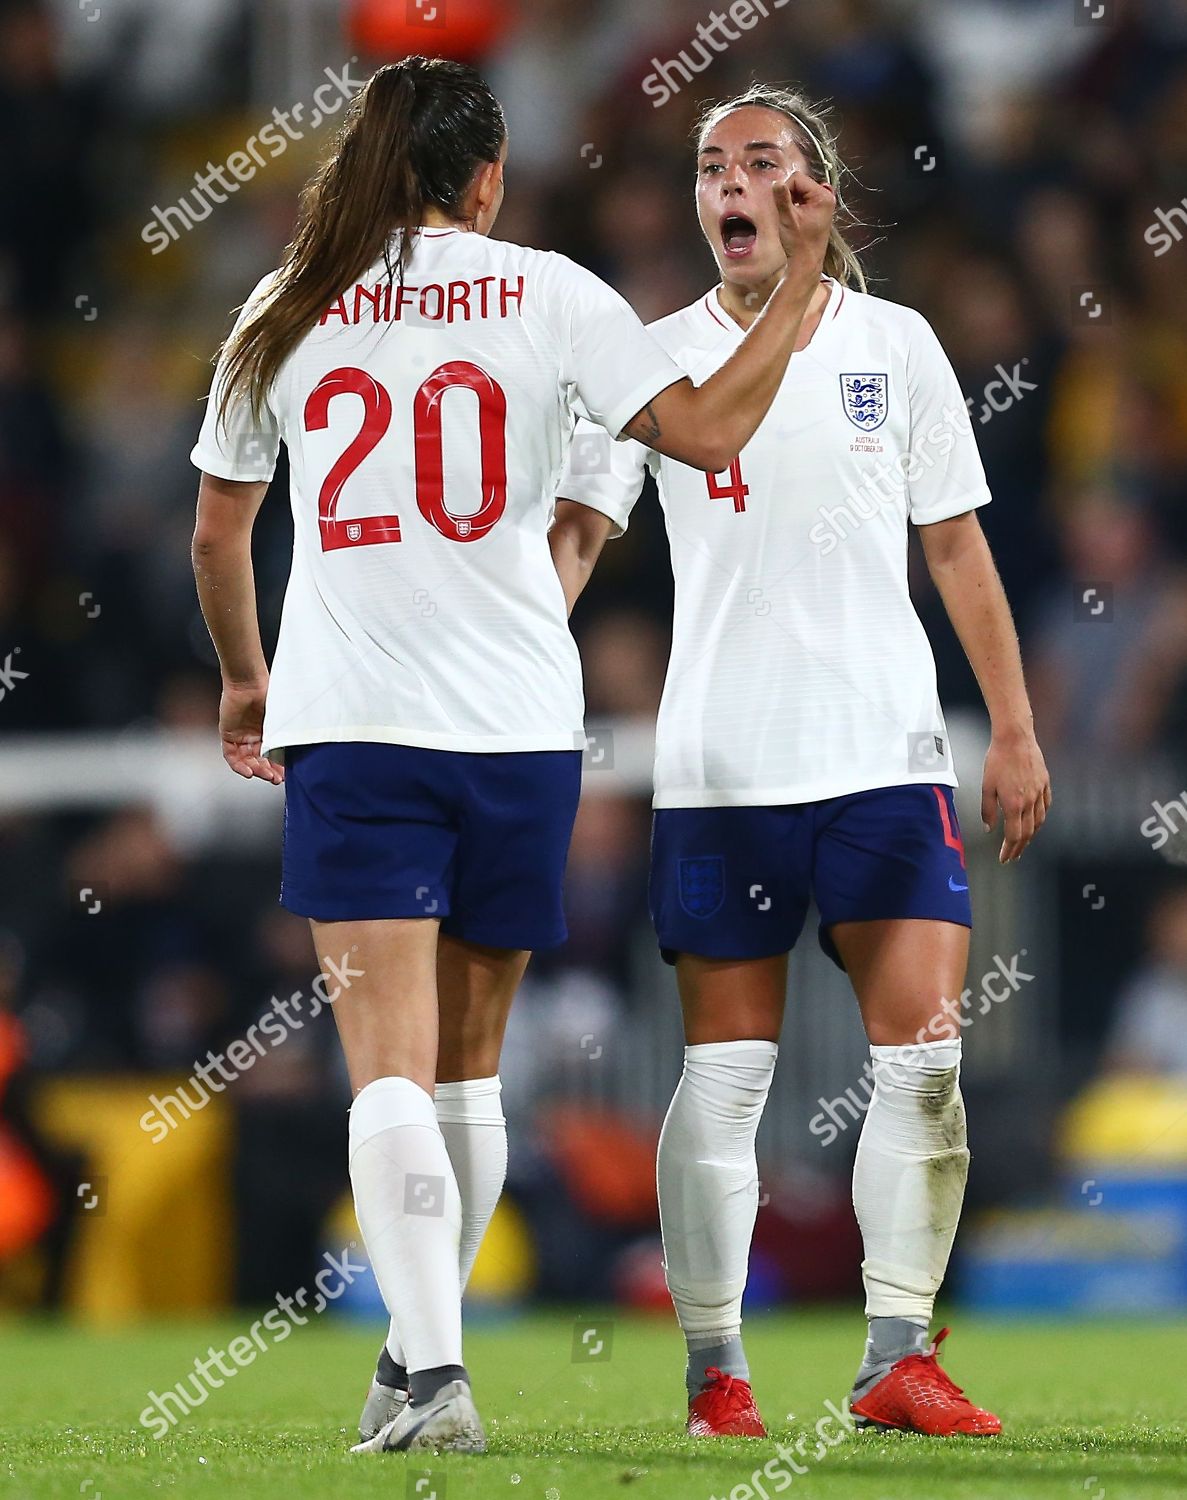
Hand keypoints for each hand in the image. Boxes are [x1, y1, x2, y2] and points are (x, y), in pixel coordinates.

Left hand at [219, 680, 283, 783]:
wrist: (249, 682)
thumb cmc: (268, 695)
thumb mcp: (282, 718)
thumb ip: (287, 733)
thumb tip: (301, 749)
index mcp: (268, 731)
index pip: (272, 755)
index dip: (279, 767)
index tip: (286, 775)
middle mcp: (254, 736)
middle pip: (260, 761)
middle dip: (268, 772)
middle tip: (276, 780)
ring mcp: (240, 737)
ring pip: (247, 761)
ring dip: (256, 771)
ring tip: (266, 776)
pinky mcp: (227, 735)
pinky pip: (231, 756)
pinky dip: (239, 766)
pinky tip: (249, 772)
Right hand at [773, 168, 835, 277]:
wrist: (806, 263)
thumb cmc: (799, 244)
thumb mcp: (787, 219)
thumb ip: (782, 198)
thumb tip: (776, 183)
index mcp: (823, 197)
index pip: (797, 178)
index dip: (785, 189)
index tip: (783, 206)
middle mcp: (826, 198)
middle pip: (799, 183)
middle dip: (789, 195)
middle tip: (787, 213)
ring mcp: (823, 204)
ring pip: (800, 191)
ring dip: (792, 201)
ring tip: (791, 218)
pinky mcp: (819, 210)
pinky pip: (803, 199)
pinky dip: (795, 206)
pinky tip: (795, 219)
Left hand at [981, 726, 1049, 862]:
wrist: (1015, 738)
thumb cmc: (998, 760)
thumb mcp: (986, 786)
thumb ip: (987, 810)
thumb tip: (989, 828)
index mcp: (1014, 804)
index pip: (1014, 835)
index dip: (1009, 850)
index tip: (1004, 858)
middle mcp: (1030, 801)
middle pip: (1027, 833)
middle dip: (1019, 848)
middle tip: (1013, 856)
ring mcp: (1040, 792)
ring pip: (1039, 821)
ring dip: (1031, 835)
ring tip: (1023, 842)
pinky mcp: (1045, 783)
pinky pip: (1046, 805)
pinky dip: (1041, 817)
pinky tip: (1037, 820)